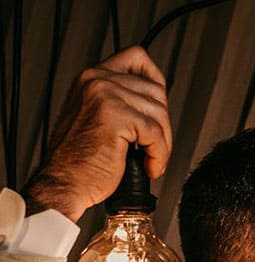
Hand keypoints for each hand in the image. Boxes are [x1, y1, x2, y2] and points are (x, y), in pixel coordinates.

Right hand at [23, 46, 170, 221]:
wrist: (65, 182)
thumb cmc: (81, 161)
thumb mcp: (97, 120)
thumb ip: (119, 104)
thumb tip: (153, 106)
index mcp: (92, 78)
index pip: (137, 58)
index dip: (157, 82)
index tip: (160, 109)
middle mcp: (97, 80)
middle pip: (156, 91)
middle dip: (163, 124)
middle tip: (153, 148)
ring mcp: (105, 95)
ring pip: (159, 113)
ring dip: (163, 144)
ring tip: (150, 161)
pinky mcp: (115, 116)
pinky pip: (156, 133)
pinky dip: (159, 155)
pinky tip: (148, 166)